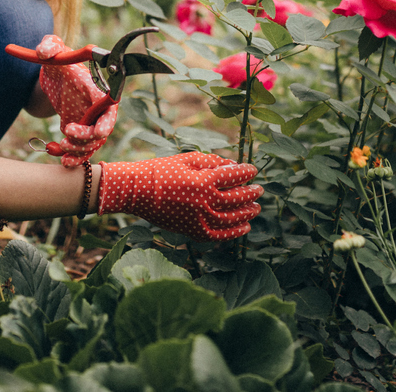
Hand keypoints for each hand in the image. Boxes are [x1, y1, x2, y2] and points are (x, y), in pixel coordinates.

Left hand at [32, 35, 116, 167]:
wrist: (54, 78)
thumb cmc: (59, 60)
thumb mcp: (52, 48)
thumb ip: (49, 46)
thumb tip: (44, 52)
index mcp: (96, 89)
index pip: (110, 107)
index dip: (107, 121)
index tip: (99, 131)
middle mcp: (98, 107)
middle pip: (102, 130)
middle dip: (87, 138)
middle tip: (67, 133)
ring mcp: (90, 122)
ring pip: (93, 145)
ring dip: (79, 150)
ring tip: (60, 147)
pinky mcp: (81, 132)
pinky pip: (82, 150)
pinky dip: (74, 158)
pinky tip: (62, 161)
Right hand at [98, 152, 262, 241]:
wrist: (137, 192)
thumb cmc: (161, 171)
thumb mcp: (188, 159)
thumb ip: (212, 162)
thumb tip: (233, 166)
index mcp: (204, 181)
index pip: (234, 177)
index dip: (246, 172)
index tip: (253, 170)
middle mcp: (204, 202)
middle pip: (237, 199)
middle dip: (251, 193)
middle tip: (259, 190)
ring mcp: (199, 220)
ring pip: (232, 219)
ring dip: (247, 213)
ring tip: (256, 208)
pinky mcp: (193, 232)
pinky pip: (219, 235)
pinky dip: (234, 232)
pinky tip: (244, 227)